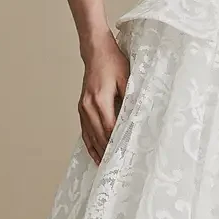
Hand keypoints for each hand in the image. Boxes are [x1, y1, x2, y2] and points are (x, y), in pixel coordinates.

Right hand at [78, 35, 129, 162]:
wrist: (96, 51)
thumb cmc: (113, 62)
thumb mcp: (127, 78)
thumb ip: (130, 98)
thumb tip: (136, 117)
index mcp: (100, 100)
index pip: (109, 128)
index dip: (116, 143)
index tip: (125, 155)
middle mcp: (89, 106)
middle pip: (99, 135)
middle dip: (108, 151)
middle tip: (118, 166)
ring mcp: (83, 108)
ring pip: (90, 136)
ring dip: (98, 151)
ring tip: (107, 166)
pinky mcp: (82, 107)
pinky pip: (85, 130)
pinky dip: (89, 144)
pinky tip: (95, 153)